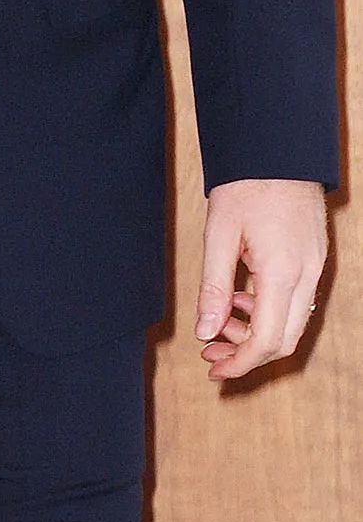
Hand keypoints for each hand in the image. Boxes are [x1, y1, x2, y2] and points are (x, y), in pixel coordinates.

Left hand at [195, 177, 327, 380]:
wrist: (276, 151)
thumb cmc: (246, 185)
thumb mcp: (219, 234)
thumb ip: (213, 287)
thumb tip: (205, 331)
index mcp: (283, 273)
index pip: (267, 340)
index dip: (240, 362)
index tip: (214, 369)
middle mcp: (307, 277)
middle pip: (284, 340)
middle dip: (246, 354)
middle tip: (210, 352)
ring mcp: (315, 269)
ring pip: (291, 323)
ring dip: (256, 333)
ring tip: (218, 324)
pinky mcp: (314, 260)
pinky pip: (296, 302)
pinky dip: (268, 311)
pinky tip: (240, 299)